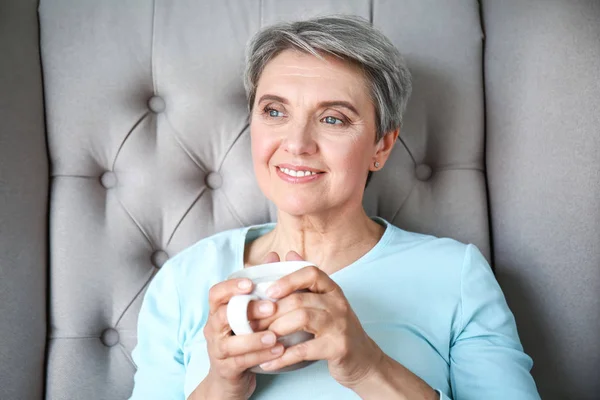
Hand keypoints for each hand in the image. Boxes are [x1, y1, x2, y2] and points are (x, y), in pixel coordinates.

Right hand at [192, 253, 283, 399]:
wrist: (231, 375)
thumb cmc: (244, 335)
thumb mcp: (251, 310)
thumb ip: (261, 282)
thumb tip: (274, 255)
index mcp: (218, 310)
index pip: (216, 293)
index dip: (231, 287)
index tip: (250, 283)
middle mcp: (213, 328)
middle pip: (222, 315)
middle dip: (247, 310)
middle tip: (271, 307)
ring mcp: (217, 349)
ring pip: (231, 343)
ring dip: (254, 338)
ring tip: (276, 335)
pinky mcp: (226, 369)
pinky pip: (241, 362)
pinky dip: (261, 356)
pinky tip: (279, 351)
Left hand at [257, 251, 383, 389]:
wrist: (363, 360)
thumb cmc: (336, 329)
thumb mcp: (323, 302)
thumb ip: (303, 281)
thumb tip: (286, 253)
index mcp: (332, 289)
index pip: (311, 273)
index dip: (288, 279)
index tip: (268, 291)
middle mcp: (338, 303)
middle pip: (299, 299)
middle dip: (271, 312)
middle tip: (251, 322)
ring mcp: (340, 325)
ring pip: (302, 319)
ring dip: (275, 329)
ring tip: (259, 339)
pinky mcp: (338, 347)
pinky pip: (305, 349)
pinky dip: (283, 356)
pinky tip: (268, 362)